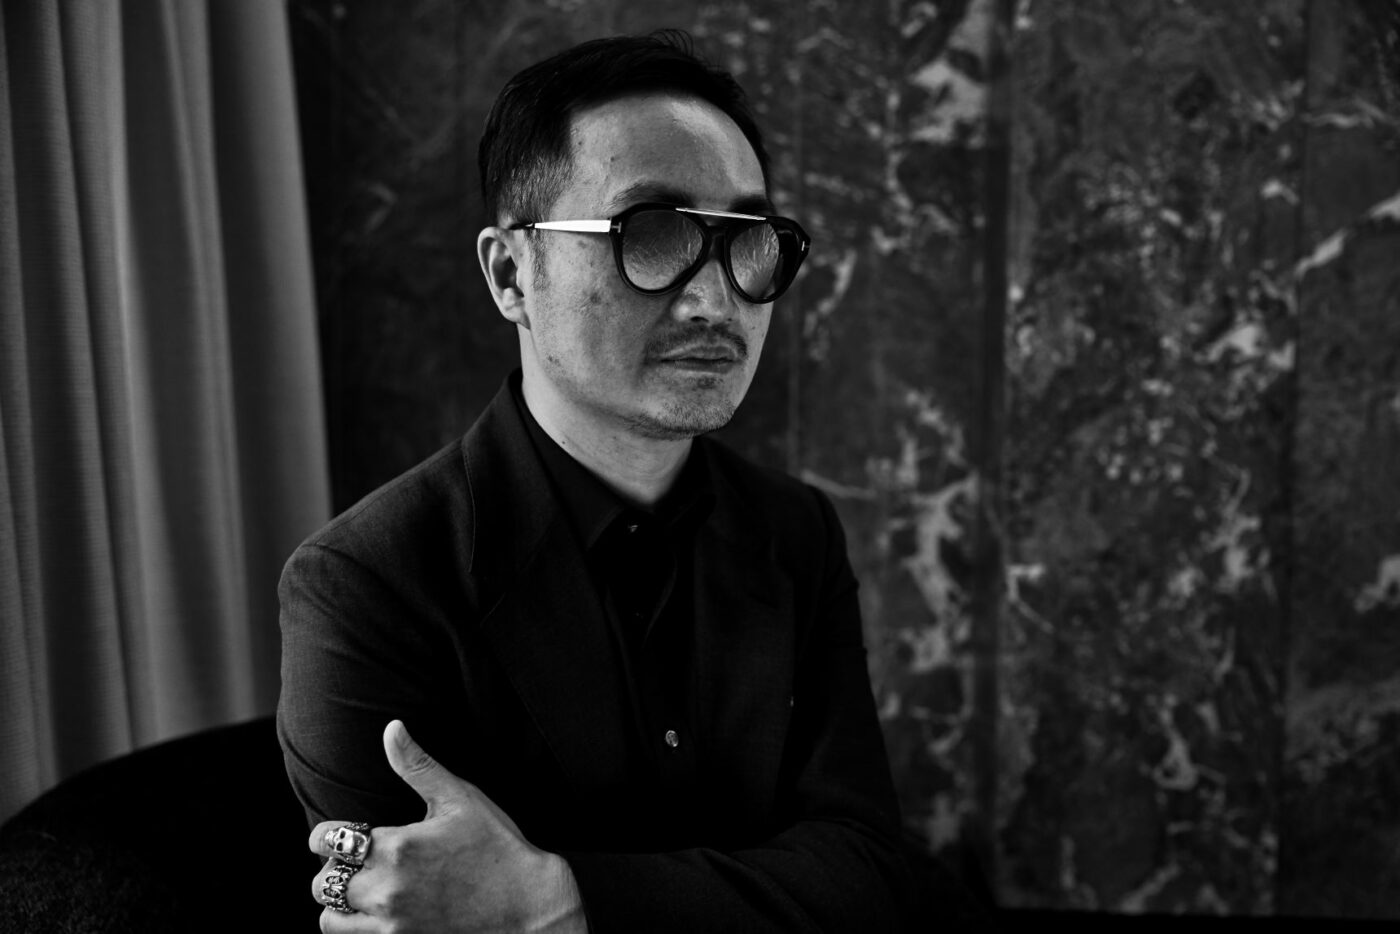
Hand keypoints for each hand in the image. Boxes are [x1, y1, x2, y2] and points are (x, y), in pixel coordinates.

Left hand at [309, 720, 585, 932]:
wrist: (530, 907)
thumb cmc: (498, 848)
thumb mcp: (460, 799)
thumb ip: (417, 765)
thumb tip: (391, 729)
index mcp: (396, 846)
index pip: (325, 840)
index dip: (326, 836)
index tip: (337, 836)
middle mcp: (385, 889)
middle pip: (322, 882)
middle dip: (333, 870)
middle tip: (356, 864)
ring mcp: (391, 925)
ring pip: (330, 920)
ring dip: (339, 905)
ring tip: (362, 893)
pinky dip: (358, 929)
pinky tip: (380, 914)